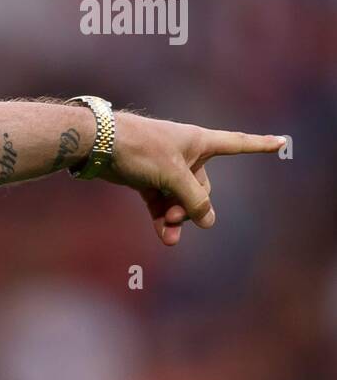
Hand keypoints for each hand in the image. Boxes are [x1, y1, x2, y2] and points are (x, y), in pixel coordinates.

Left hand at [98, 112, 285, 246]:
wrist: (97, 143)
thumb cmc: (139, 148)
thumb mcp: (173, 175)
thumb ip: (194, 199)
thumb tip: (207, 221)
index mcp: (199, 141)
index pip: (237, 143)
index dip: (260, 144)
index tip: (281, 141)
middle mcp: (185, 153)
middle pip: (202, 186)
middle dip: (192, 206)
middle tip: (177, 218)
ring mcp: (165, 167)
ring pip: (179, 198)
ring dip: (176, 218)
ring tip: (169, 238)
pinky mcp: (146, 178)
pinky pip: (161, 201)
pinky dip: (162, 216)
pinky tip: (163, 235)